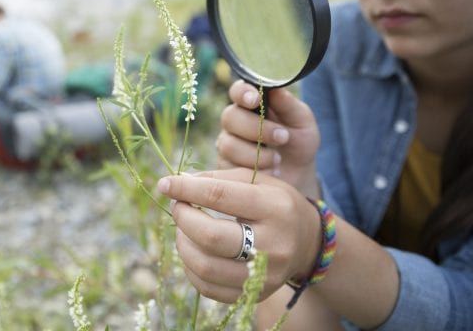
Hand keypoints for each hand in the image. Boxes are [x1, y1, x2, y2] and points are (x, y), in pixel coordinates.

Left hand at [157, 169, 321, 302]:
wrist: (307, 243)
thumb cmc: (275, 204)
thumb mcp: (257, 181)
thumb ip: (218, 178)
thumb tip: (177, 184)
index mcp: (275, 207)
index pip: (220, 196)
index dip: (186, 189)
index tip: (165, 184)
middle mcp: (274, 244)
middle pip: (211, 237)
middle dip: (183, 218)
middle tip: (178, 207)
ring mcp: (264, 275)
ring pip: (206, 266)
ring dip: (183, 244)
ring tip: (183, 229)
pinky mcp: (255, 294)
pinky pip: (208, 288)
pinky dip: (191, 267)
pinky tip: (192, 250)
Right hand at [217, 80, 320, 197]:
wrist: (298, 174)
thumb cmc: (298, 141)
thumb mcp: (302, 122)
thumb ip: (288, 105)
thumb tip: (275, 89)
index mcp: (251, 103)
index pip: (237, 91)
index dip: (242, 93)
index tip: (255, 100)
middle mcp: (235, 121)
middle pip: (229, 117)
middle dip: (257, 128)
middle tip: (283, 137)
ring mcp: (228, 144)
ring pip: (229, 145)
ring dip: (257, 154)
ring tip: (278, 159)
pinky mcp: (226, 167)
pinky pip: (230, 168)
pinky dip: (254, 170)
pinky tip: (270, 172)